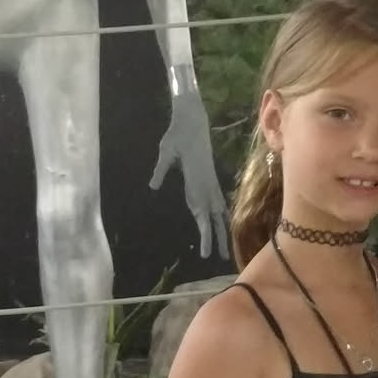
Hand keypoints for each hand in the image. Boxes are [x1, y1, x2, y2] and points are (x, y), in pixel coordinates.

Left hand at [152, 88, 224, 257]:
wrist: (192, 118)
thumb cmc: (176, 134)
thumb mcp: (166, 151)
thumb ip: (161, 169)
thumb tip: (153, 186)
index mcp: (197, 179)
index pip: (203, 211)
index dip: (205, 232)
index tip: (207, 250)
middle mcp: (207, 182)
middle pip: (214, 215)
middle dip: (217, 237)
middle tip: (220, 259)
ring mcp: (211, 179)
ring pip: (219, 209)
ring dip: (222, 228)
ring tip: (224, 248)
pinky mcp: (210, 175)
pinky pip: (218, 199)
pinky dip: (221, 213)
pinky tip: (221, 221)